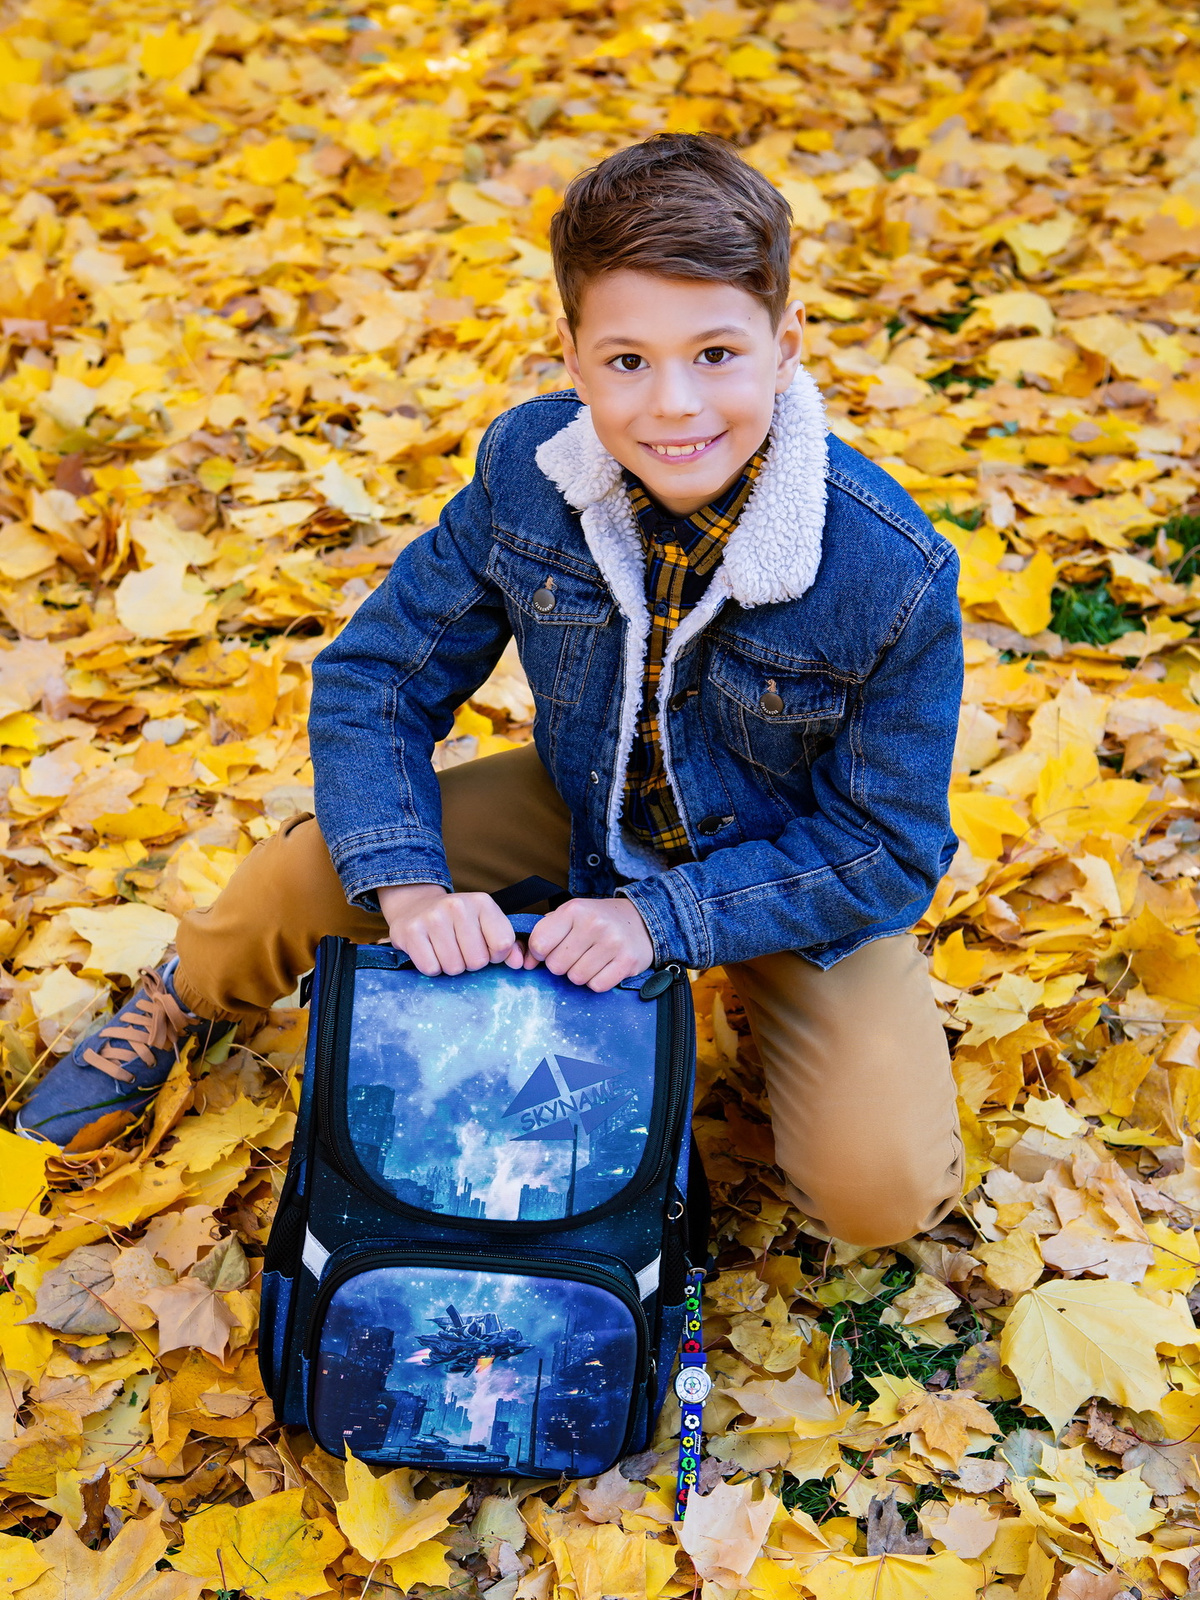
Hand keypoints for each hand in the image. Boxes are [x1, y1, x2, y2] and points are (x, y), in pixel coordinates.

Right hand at [377, 883, 522, 976]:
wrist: (414, 906)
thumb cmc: (456, 922)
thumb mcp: (484, 924)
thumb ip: (506, 944)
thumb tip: (519, 963)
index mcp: (482, 902)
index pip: (502, 944)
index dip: (495, 955)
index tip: (485, 948)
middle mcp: (458, 905)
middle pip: (477, 961)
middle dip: (470, 962)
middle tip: (460, 949)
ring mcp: (433, 917)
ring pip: (454, 967)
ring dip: (450, 966)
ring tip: (444, 949)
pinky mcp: (411, 931)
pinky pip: (431, 968)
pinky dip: (432, 967)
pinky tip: (429, 951)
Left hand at [525, 897, 653, 991]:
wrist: (642, 920)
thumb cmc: (598, 920)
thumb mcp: (570, 916)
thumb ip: (543, 935)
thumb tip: (526, 963)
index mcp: (574, 909)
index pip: (539, 944)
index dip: (540, 953)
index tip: (552, 949)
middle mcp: (593, 924)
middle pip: (556, 966)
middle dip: (562, 965)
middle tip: (575, 955)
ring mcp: (612, 943)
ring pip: (576, 978)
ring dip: (579, 974)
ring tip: (590, 960)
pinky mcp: (627, 962)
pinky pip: (597, 986)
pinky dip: (597, 981)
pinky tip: (603, 967)